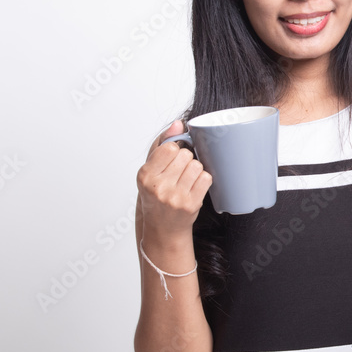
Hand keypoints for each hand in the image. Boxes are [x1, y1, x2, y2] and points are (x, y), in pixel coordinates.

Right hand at [136, 120, 211, 245]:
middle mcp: (158, 187)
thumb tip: (178, 123)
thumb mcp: (151, 169)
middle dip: (185, 160)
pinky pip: (206, 178)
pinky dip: (203, 180)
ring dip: (195, 170)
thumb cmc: (156, 195)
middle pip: (186, 155)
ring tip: (186, 179)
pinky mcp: (191, 204)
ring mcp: (175, 197)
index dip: (175, 150)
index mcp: (145, 175)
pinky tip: (193, 187)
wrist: (162, 227)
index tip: (172, 159)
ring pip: (197, 165)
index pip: (170, 148)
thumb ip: (162, 143)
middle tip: (179, 172)